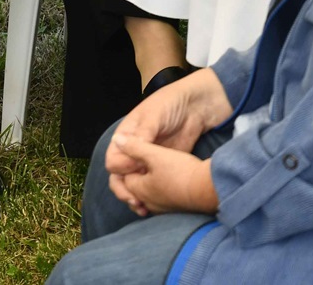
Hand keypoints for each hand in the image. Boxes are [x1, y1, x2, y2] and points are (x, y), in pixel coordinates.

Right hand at [106, 67, 233, 215]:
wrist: (198, 106)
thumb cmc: (172, 104)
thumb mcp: (154, 115)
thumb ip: (141, 134)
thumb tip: (121, 146)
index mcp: (126, 136)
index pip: (114, 159)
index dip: (121, 169)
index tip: (135, 170)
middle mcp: (133, 151)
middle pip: (119, 176)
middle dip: (124, 190)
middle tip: (135, 200)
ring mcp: (146, 160)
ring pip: (133, 184)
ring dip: (135, 197)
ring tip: (143, 208)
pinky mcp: (160, 167)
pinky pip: (149, 185)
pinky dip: (148, 196)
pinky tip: (152, 206)